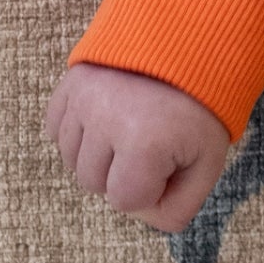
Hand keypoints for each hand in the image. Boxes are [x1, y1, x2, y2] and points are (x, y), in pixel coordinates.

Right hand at [45, 62, 233, 231]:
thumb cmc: (200, 110)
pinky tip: (106, 119)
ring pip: (70, 159)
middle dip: (121, 173)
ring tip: (129, 129)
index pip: (123, 201)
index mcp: (144, 141)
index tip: (169, 161)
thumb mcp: (207, 163)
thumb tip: (138, 215)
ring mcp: (82, 98)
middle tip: (150, 144)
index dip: (149, 188)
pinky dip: (78, 133)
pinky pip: (56, 131)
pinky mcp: (69, 84)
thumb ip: (178, 206)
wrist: (187, 47)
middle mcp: (105, 118)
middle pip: (92, 183)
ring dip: (97, 154)